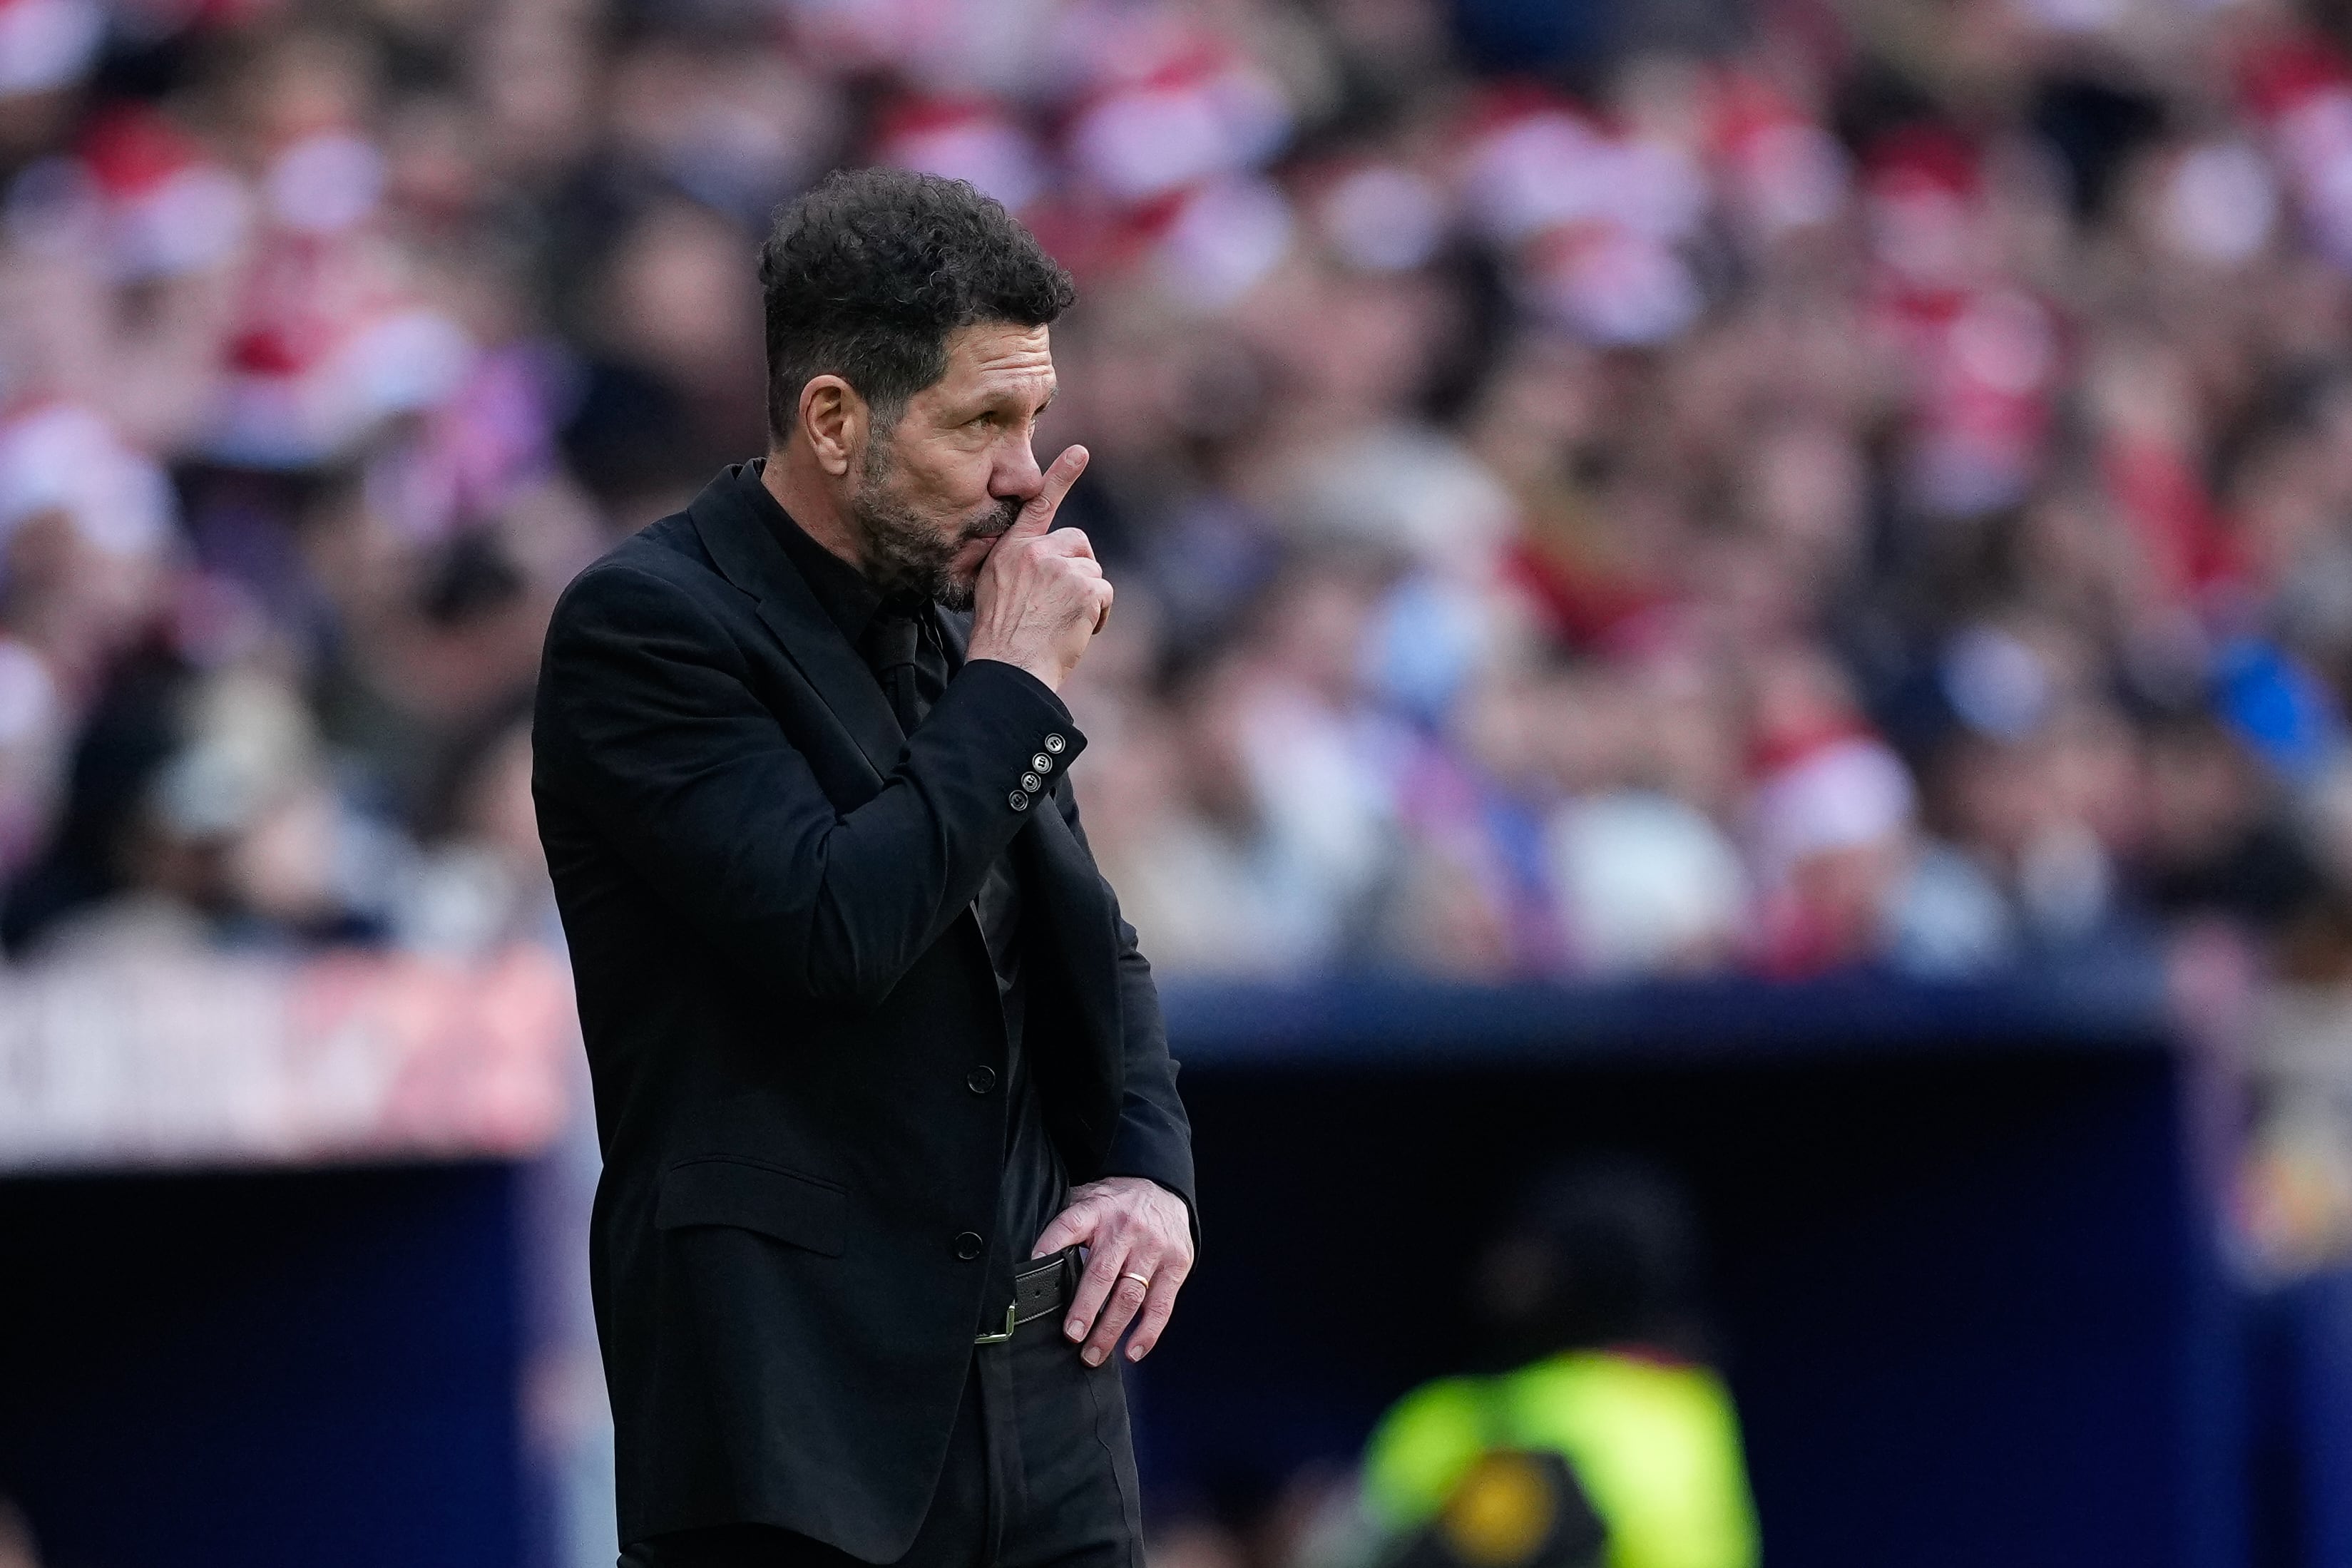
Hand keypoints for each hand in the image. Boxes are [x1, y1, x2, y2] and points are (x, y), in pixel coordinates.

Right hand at [966, 445, 1109, 691]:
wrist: (1008, 667)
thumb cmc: (1001, 639)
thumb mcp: (995, 591)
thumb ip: (1021, 568)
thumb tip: (1048, 565)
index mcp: (1011, 550)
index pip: (1038, 506)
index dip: (1060, 477)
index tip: (1080, 452)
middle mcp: (1035, 551)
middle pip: (1079, 543)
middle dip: (1080, 570)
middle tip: (1062, 603)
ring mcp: (1060, 566)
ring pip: (1093, 572)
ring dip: (1087, 599)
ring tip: (1062, 623)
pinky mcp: (1083, 586)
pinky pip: (1105, 594)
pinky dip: (1098, 615)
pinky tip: (1076, 630)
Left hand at [1032, 1175, 1193, 1365]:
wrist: (1164, 1189)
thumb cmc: (1117, 1205)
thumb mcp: (1088, 1200)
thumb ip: (1067, 1224)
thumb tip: (1033, 1259)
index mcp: (1098, 1210)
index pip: (1070, 1224)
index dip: (1051, 1243)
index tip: (1034, 1264)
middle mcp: (1126, 1230)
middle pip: (1103, 1273)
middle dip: (1085, 1308)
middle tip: (1071, 1335)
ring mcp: (1153, 1249)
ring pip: (1130, 1295)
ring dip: (1110, 1330)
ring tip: (1092, 1355)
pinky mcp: (1176, 1265)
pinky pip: (1161, 1305)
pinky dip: (1147, 1332)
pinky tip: (1132, 1352)